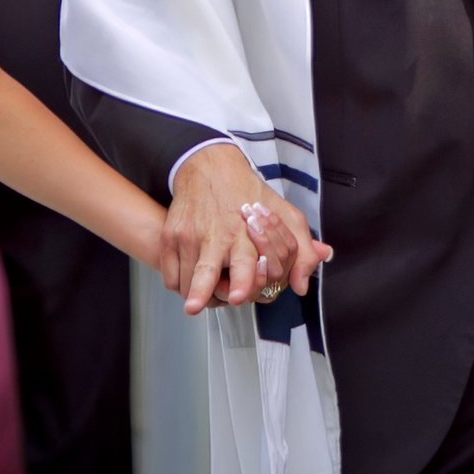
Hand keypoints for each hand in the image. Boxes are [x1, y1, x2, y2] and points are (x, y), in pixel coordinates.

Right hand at [163, 144, 332, 315]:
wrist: (209, 166)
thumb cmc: (248, 195)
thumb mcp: (284, 216)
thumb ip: (300, 251)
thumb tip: (301, 286)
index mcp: (244, 235)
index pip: (244, 264)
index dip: (243, 283)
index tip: (238, 297)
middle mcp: (215, 237)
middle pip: (206, 273)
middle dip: (201, 292)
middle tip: (194, 307)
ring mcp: (189, 237)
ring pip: (186, 283)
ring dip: (196, 296)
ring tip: (205, 299)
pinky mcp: (171, 237)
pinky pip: (171, 277)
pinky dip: (180, 286)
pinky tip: (193, 282)